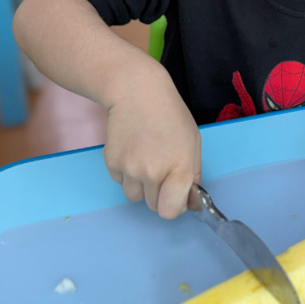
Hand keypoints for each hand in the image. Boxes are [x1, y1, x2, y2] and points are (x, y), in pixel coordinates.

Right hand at [103, 66, 201, 218]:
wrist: (138, 92)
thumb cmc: (170, 115)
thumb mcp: (193, 143)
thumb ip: (193, 176)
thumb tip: (191, 204)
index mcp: (179, 169)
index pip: (171, 211)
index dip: (174, 205)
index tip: (175, 194)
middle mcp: (153, 173)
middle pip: (153, 206)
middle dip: (158, 194)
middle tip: (160, 168)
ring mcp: (130, 169)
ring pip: (134, 196)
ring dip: (140, 185)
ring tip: (145, 158)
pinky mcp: (112, 163)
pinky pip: (120, 181)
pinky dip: (125, 172)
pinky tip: (132, 149)